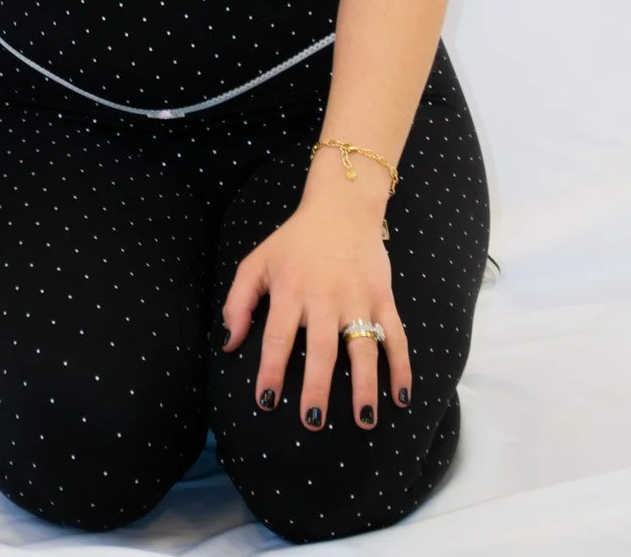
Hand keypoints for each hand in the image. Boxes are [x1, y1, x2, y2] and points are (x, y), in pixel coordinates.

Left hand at [220, 181, 410, 430]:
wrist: (341, 208)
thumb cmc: (294, 242)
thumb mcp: (257, 262)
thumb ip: (239, 302)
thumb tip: (229, 344)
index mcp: (290, 289)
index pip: (277, 337)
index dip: (270, 371)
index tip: (265, 403)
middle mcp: (325, 296)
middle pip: (321, 349)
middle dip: (317, 388)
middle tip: (313, 421)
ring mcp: (358, 298)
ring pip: (363, 347)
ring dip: (365, 386)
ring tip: (364, 421)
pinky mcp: (384, 298)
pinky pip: (396, 337)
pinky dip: (401, 367)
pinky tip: (401, 397)